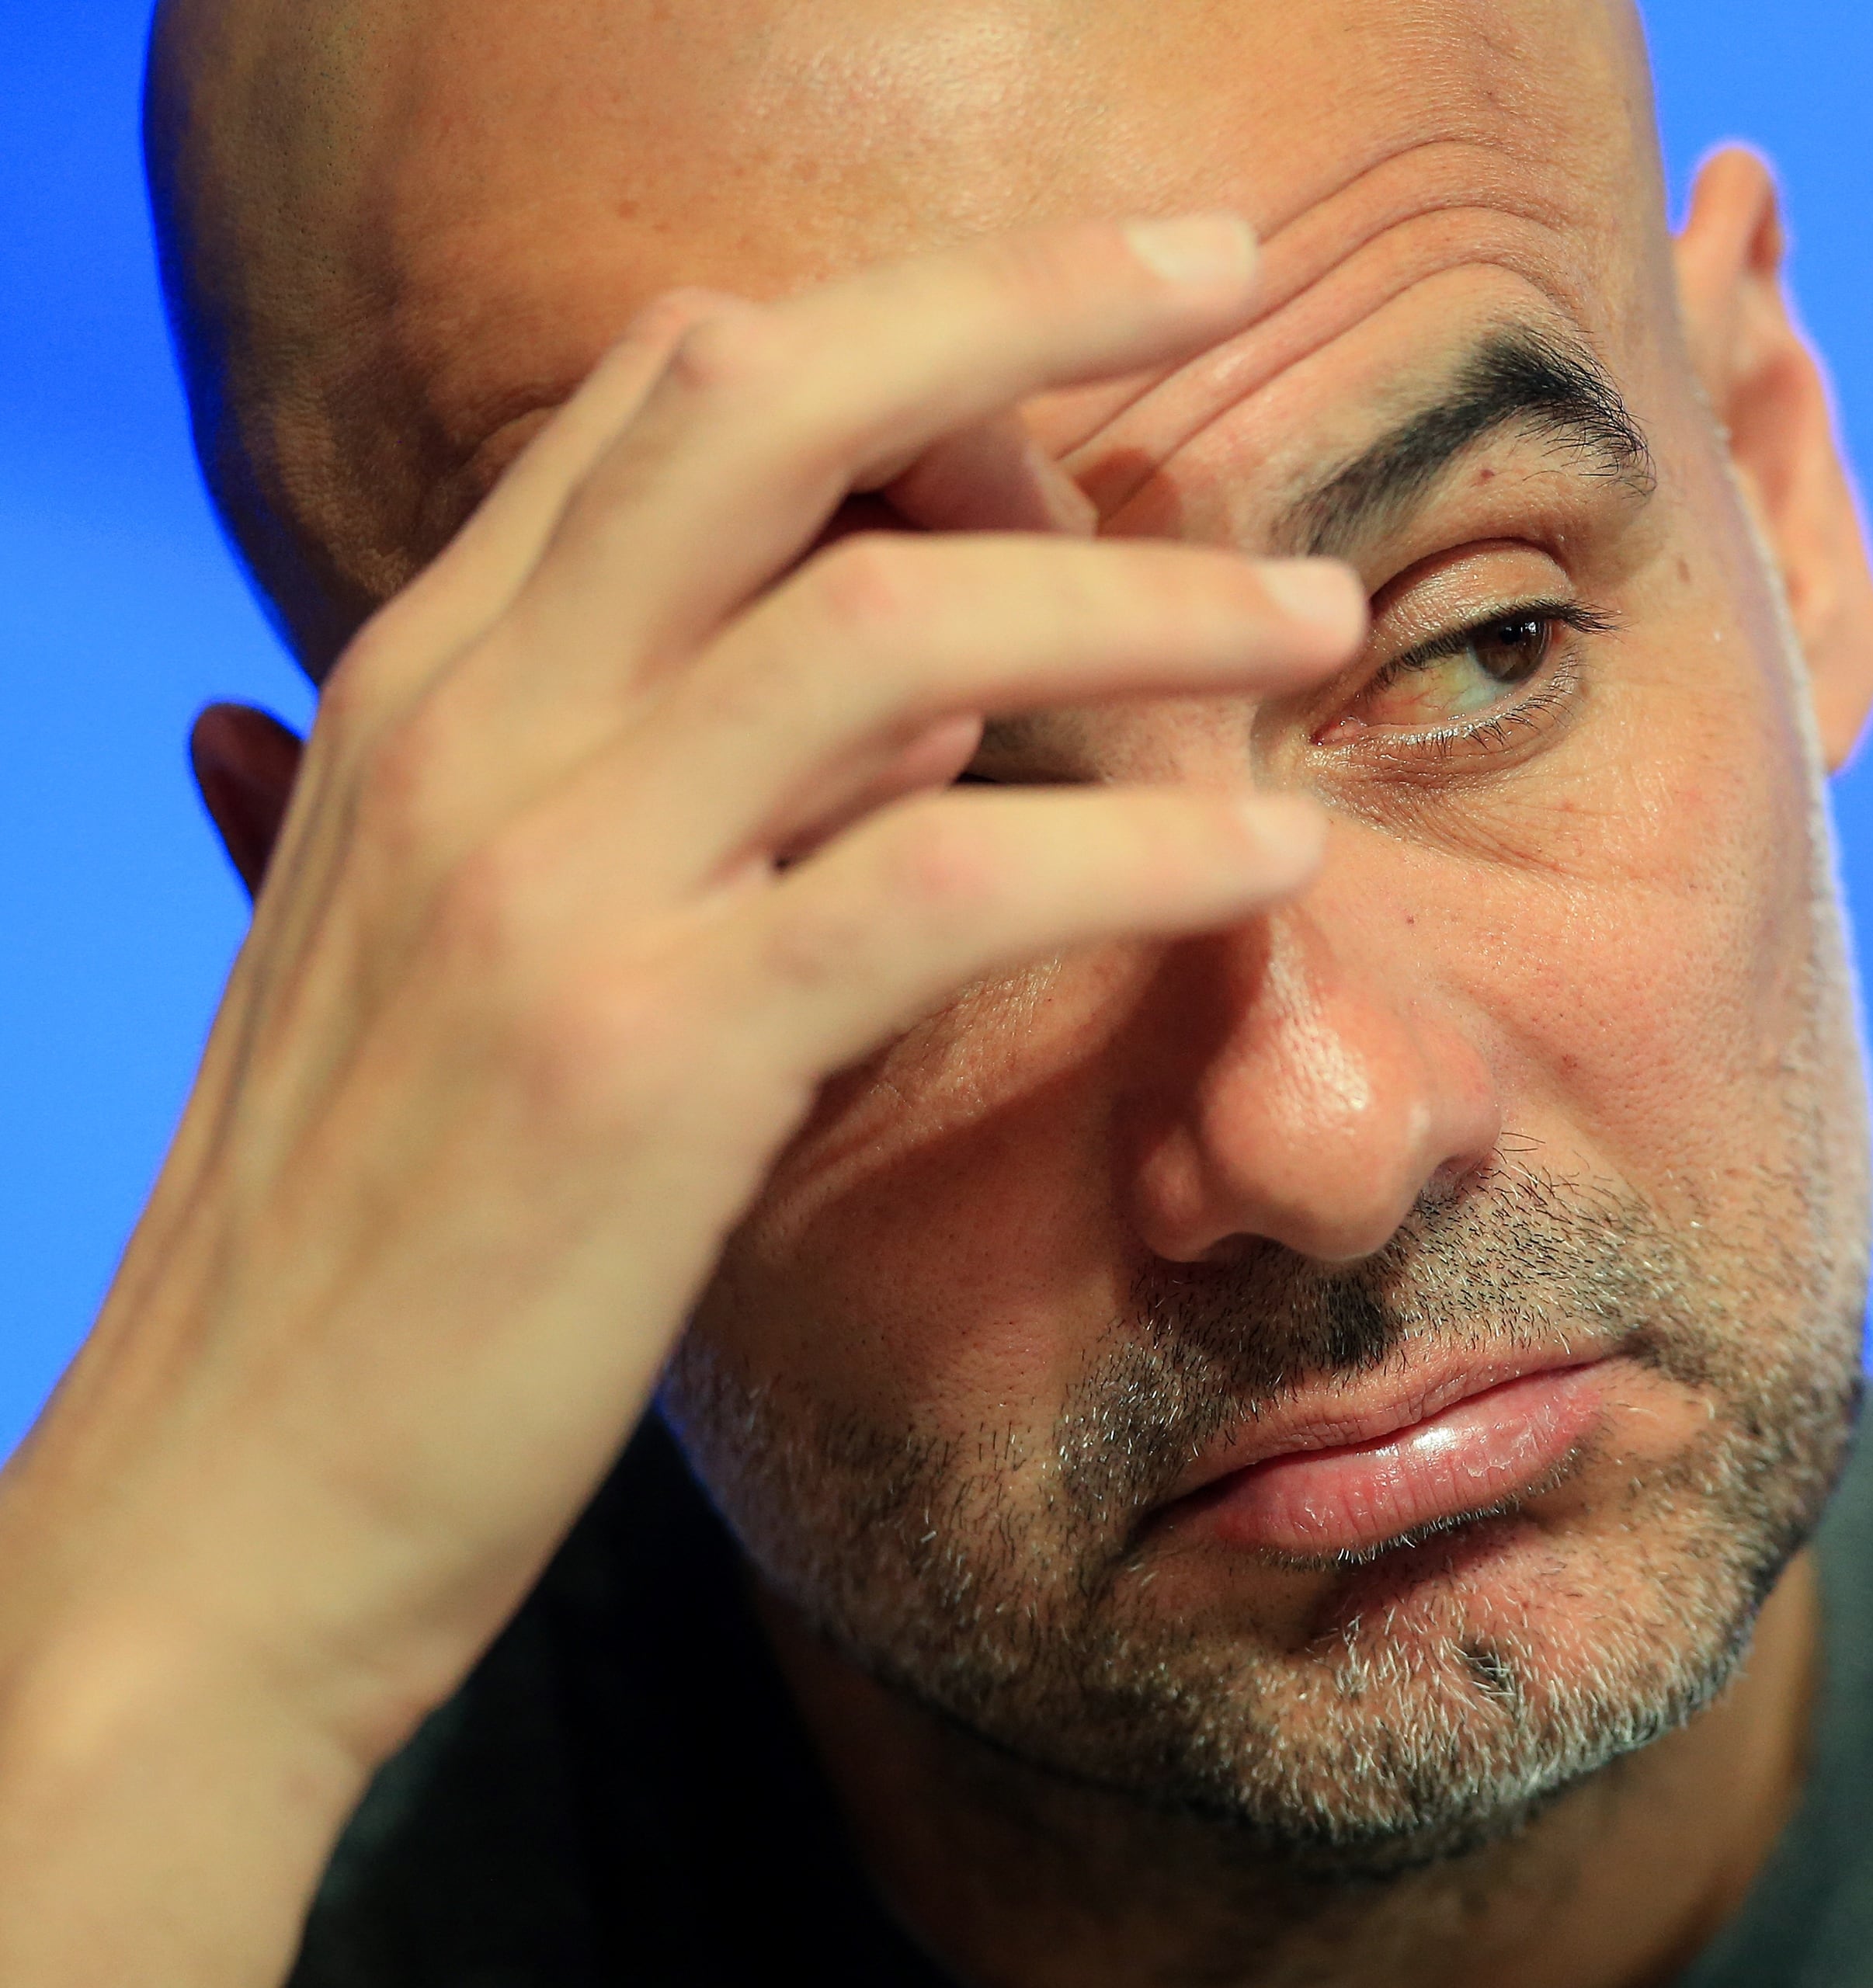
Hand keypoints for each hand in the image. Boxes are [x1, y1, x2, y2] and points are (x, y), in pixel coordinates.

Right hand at [0, 213, 1359, 1987]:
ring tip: (1320, 613)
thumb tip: (916, 686)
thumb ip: (671, 786)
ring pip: (892, 624)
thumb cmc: (387, 1243)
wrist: (229, 1508)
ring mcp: (540, 883)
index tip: (1087, 313)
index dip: (897, 321)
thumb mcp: (490, 955)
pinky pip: (945, 877)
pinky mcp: (636, 1056)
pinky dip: (1135, 843)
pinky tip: (1275, 856)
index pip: (668, 393)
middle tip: (1222, 272)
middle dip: (1016, 305)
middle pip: (767, 400)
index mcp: (425, 688)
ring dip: (1139, 597)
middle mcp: (465, 733)